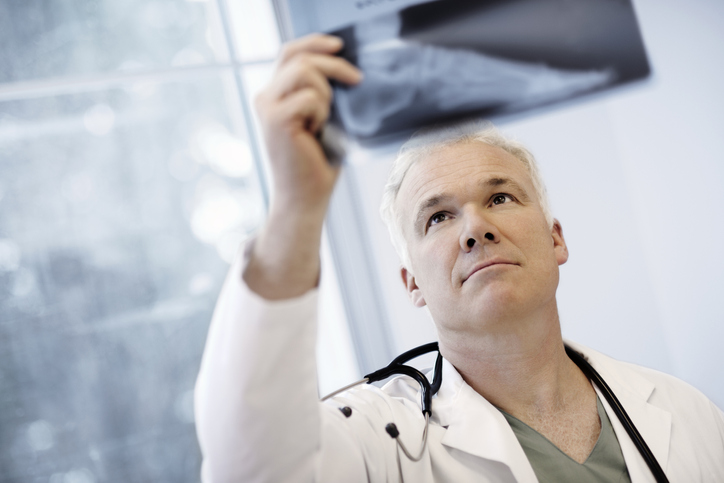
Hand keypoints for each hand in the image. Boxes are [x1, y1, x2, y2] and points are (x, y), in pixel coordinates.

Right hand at [245, 34, 361, 299]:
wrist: (306, 197)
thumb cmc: (318, 163)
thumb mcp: (323, 118)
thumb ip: (322, 91)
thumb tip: (345, 67)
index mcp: (275, 94)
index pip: (290, 52)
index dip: (314, 42)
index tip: (340, 45)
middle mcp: (265, 97)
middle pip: (299, 57)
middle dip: (333, 65)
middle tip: (356, 80)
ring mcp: (267, 107)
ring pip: (305, 72)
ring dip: (327, 95)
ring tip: (326, 123)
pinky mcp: (275, 119)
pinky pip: (310, 97)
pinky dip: (323, 113)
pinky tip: (317, 133)